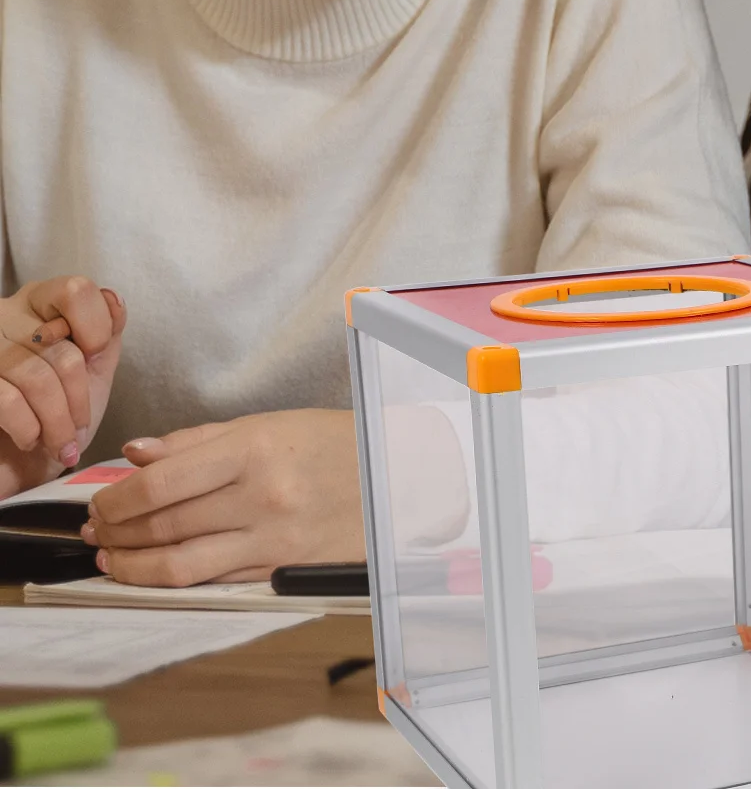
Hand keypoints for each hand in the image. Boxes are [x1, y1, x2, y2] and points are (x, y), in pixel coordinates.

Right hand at [0, 279, 124, 497]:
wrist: (17, 461)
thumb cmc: (57, 413)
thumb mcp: (92, 368)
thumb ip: (107, 332)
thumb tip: (113, 298)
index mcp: (40, 302)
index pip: (76, 291)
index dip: (97, 329)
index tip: (94, 360)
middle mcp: (5, 314)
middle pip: (61, 348)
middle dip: (77, 400)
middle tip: (77, 430)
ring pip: (36, 379)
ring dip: (57, 423)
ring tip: (61, 444)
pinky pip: (8, 401)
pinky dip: (29, 429)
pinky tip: (31, 440)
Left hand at [83, 409, 365, 585]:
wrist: (399, 476)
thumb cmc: (333, 442)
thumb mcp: (268, 424)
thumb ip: (197, 441)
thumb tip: (136, 454)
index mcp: (254, 450)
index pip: (160, 484)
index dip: (116, 498)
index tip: (100, 500)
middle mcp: (260, 497)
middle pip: (163, 526)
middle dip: (116, 531)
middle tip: (96, 528)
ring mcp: (271, 539)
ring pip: (178, 565)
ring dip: (131, 564)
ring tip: (110, 556)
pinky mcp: (279, 571)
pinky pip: (211, 580)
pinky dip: (169, 579)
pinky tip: (150, 570)